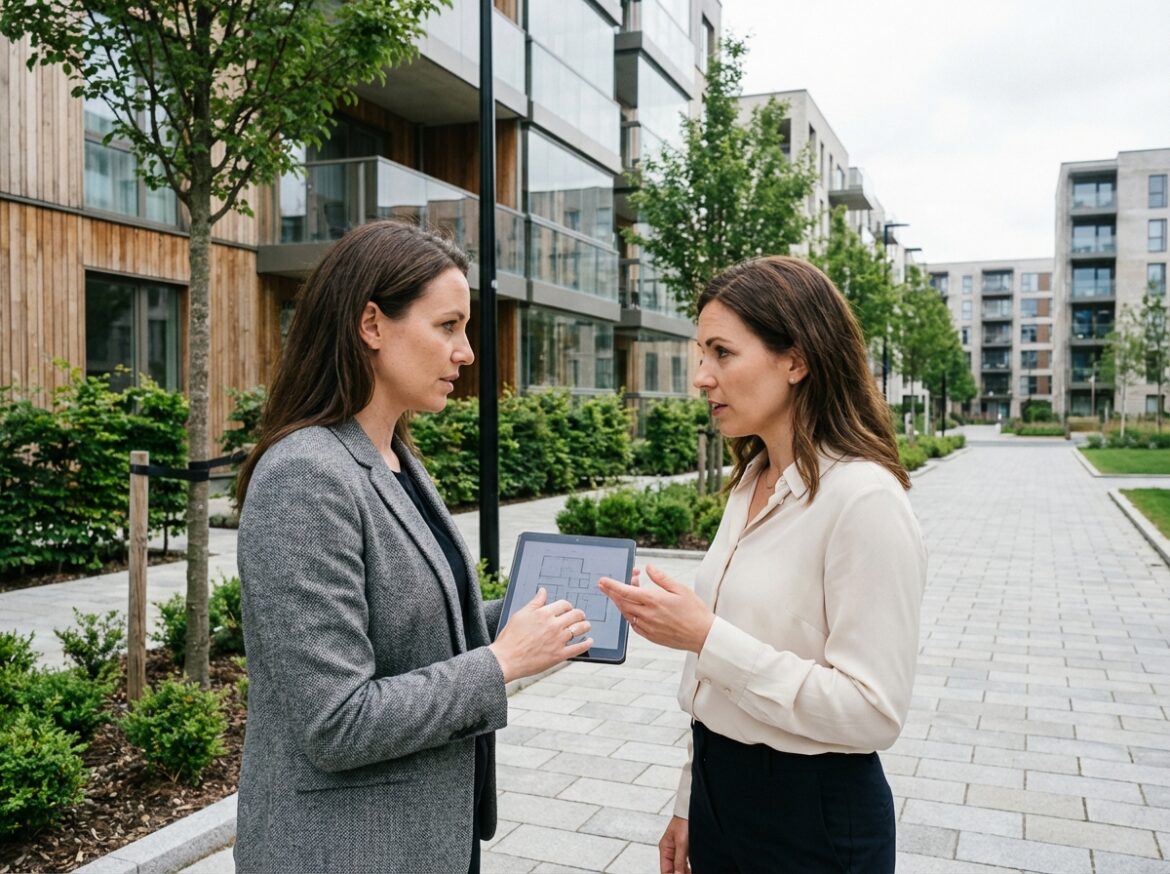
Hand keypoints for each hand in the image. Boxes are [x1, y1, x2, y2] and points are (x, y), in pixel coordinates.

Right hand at [488, 587, 590, 682]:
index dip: (568, 606)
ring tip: (587, 626)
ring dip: (586, 626)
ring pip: (580, 629)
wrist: (506, 659)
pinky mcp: (559, 655)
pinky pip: (579, 648)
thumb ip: (535, 603)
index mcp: (544, 613)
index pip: (564, 604)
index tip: (568, 608)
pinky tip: (590, 641)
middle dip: (580, 614)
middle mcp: (553, 625)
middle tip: (580, 616)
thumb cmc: (510, 638)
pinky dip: (587, 644)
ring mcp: (558, 640)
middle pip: (575, 615)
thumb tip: (543, 591)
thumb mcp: (520, 615)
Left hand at [599, 565, 713, 653]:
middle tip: (605, 585)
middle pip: (622, 602)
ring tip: (624, 593)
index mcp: (654, 600)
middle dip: (611, 593)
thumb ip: (661, 578)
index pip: (626, 591)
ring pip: (626, 614)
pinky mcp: (650, 636)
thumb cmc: (695, 612)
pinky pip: (633, 624)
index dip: (612, 585)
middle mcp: (648, 615)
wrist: (703, 635)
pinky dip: (629, 615)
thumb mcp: (680, 589)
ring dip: (621, 603)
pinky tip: (633, 608)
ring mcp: (648, 627)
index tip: (602, 581)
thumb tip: (649, 568)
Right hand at [659, 815, 689, 873]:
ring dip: (685, 872)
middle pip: (672, 869)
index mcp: (665, 848)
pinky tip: (693, 870)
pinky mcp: (685, 848)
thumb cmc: (684, 822)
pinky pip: (685, 862)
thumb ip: (679, 861)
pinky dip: (688, 868)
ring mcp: (677, 849)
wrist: (692, 809)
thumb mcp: (681, 843)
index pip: (666, 870)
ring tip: (691, 873)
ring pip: (680, 867)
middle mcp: (670, 850)